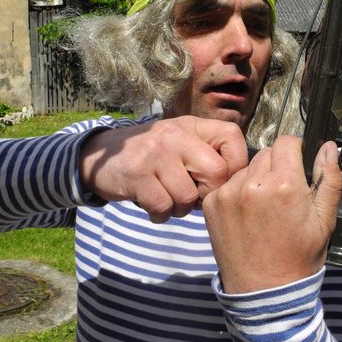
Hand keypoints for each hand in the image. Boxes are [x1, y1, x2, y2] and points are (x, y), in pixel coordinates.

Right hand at [79, 116, 247, 221]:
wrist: (99, 156)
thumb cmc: (152, 155)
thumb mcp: (180, 141)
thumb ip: (208, 152)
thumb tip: (242, 179)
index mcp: (191, 126)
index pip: (232, 138)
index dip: (236, 166)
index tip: (220, 181)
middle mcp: (174, 136)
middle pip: (217, 172)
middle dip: (208, 194)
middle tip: (194, 196)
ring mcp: (154, 155)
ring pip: (188, 196)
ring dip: (181, 209)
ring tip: (169, 199)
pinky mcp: (136, 177)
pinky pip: (163, 207)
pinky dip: (161, 215)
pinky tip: (153, 206)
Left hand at [202, 136, 340, 292]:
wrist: (264, 291)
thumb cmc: (299, 256)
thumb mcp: (325, 219)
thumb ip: (328, 177)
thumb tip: (328, 147)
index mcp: (284, 184)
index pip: (286, 142)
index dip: (295, 151)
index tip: (296, 166)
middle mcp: (252, 184)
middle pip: (265, 153)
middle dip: (276, 166)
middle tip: (282, 193)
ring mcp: (227, 193)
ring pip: (245, 168)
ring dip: (255, 178)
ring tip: (263, 208)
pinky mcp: (211, 204)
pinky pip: (227, 184)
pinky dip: (237, 193)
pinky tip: (247, 215)